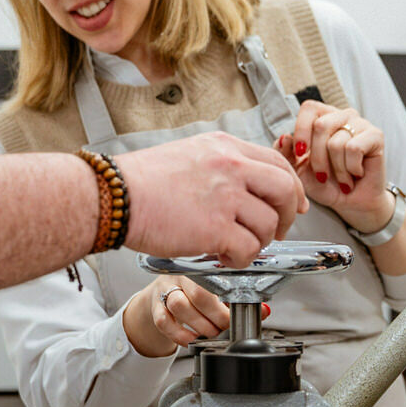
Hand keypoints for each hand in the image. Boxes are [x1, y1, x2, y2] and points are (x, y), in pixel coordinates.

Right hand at [118, 132, 307, 267]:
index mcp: (224, 147)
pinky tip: (224, 257)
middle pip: (284, 190)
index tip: (292, 204)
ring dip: (257, 242)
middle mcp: (230, 167)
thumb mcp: (189, 155)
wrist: (113, 197)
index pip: (277, 163)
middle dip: (286, 216)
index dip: (291, 188)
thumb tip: (243, 188)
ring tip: (235, 247)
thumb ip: (220, 167)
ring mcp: (226, 196)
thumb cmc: (140, 182)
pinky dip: (241, 259)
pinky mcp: (216, 227)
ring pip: (268, 224)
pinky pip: (248, 249)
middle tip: (274, 231)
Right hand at [125, 274, 270, 356]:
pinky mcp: (154, 305)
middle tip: (224, 327)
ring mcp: (165, 288)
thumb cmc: (195, 289)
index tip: (239, 313)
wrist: (163, 291)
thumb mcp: (217, 289)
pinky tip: (191, 340)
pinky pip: (164, 322)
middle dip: (217, 317)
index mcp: (201, 265)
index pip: (217, 279)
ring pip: (179, 306)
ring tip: (210, 333)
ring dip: (199, 326)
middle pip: (199, 294)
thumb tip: (264, 311)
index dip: (230, 300)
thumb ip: (239, 300)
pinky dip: (180, 335)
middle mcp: (182, 273)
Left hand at [275, 101, 392, 230]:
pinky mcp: (376, 135)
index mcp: (322, 117)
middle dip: (317, 158)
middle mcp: (342, 115)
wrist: (351, 203)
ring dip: (337, 170)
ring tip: (343, 179)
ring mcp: (360, 123)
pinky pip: (354, 148)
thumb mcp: (298, 170)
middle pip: (320, 125)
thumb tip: (285, 137)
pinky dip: (351, 168)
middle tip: (323, 176)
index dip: (302, 130)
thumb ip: (286, 153)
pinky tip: (356, 173)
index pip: (309, 108)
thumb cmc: (325, 183)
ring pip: (336, 142)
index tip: (301, 154)